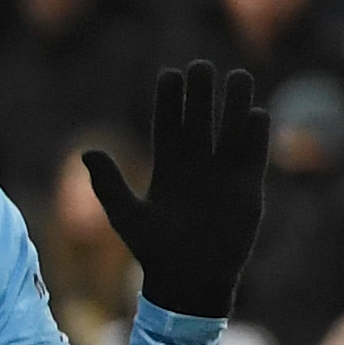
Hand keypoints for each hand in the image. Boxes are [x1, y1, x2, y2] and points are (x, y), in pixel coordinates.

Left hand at [82, 60, 268, 318]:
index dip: (169, 101)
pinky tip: (257, 113)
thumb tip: (87, 152)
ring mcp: (223, 175)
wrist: (189, 279)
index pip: (168, 125)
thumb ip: (109, 184)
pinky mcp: (248, 188)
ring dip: (235, 105)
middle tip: (202, 65)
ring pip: (230, 131)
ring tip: (238, 76)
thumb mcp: (127, 216)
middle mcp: (196, 166)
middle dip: (201, 94)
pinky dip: (255, 136)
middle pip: (200, 121)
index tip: (170, 73)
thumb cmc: (153, 251)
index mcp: (167, 169)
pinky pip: (253, 156)